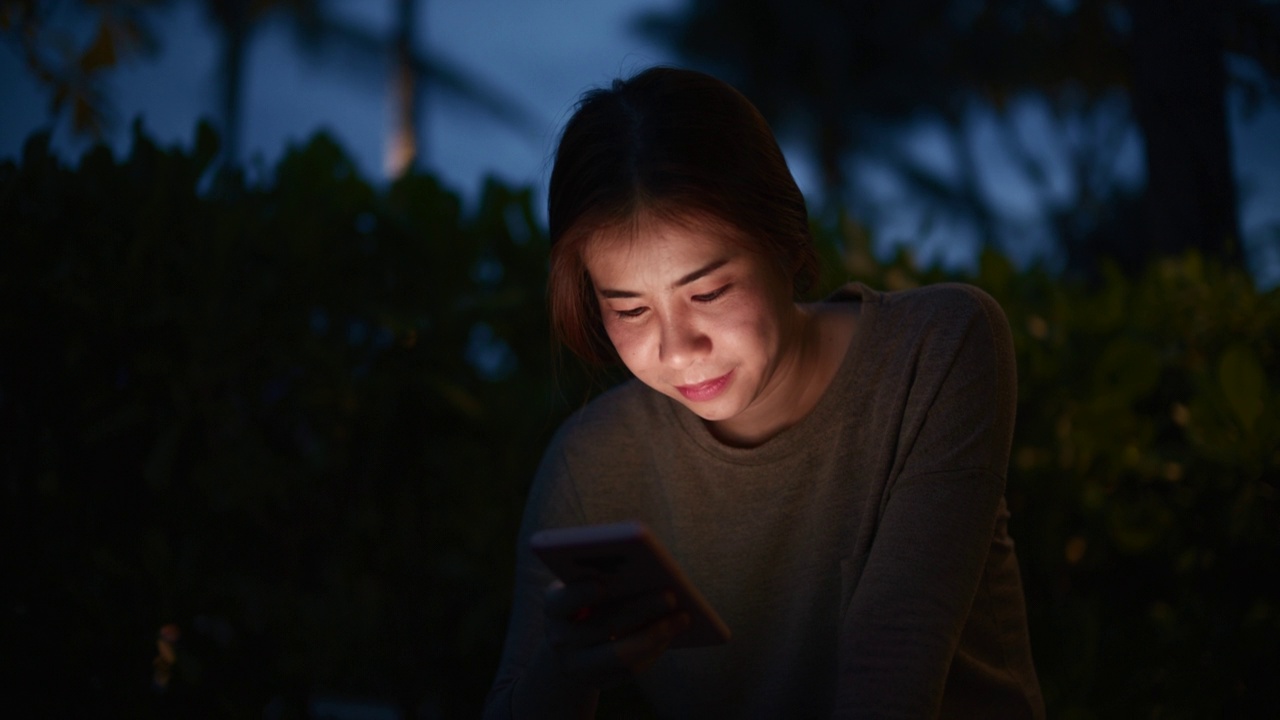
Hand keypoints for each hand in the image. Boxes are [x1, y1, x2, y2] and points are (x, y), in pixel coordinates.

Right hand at [542, 579, 690, 688]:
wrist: (568, 650)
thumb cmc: (583, 605)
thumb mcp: (581, 589)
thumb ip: (601, 578)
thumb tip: (646, 570)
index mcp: (553, 607)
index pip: (562, 601)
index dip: (581, 594)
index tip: (604, 586)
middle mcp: (560, 638)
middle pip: (603, 626)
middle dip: (640, 609)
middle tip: (671, 595)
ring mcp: (578, 665)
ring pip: (621, 654)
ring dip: (656, 634)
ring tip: (683, 618)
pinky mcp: (599, 681)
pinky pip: (631, 669)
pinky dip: (655, 649)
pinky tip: (673, 633)